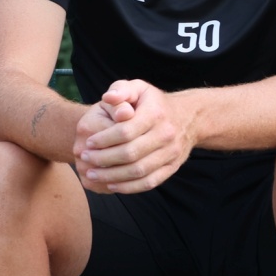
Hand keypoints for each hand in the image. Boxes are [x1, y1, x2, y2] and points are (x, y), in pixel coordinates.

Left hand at [74, 79, 197, 193]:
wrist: (189, 118)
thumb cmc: (154, 103)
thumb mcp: (139, 88)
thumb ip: (121, 90)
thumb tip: (108, 98)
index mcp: (155, 114)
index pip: (125, 131)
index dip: (104, 139)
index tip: (89, 142)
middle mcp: (166, 134)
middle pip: (130, 153)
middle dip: (103, 159)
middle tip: (86, 158)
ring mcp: (171, 153)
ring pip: (139, 171)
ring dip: (112, 176)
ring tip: (93, 174)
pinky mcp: (172, 167)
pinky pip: (149, 182)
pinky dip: (129, 187)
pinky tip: (112, 185)